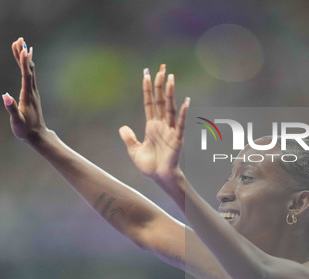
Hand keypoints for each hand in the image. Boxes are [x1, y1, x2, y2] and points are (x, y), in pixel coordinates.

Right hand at [3, 37, 47, 143]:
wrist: (37, 135)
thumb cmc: (25, 130)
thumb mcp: (17, 121)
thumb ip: (11, 109)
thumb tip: (5, 97)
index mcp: (27, 95)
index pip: (26, 75)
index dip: (24, 62)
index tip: (23, 49)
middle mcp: (32, 91)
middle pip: (28, 69)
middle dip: (23, 54)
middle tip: (20, 39)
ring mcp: (33, 92)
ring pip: (29, 71)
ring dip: (24, 57)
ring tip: (19, 44)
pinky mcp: (31, 93)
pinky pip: (28, 75)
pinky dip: (26, 65)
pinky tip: (25, 60)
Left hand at [119, 66, 189, 183]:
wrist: (160, 178)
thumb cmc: (150, 166)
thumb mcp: (134, 151)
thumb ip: (129, 138)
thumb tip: (123, 127)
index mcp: (152, 126)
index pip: (149, 103)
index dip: (148, 89)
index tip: (146, 74)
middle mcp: (162, 125)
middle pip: (160, 101)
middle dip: (160, 85)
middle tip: (161, 69)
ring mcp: (170, 131)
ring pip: (170, 108)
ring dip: (170, 93)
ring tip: (171, 78)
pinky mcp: (177, 139)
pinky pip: (180, 124)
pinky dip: (182, 113)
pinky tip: (185, 101)